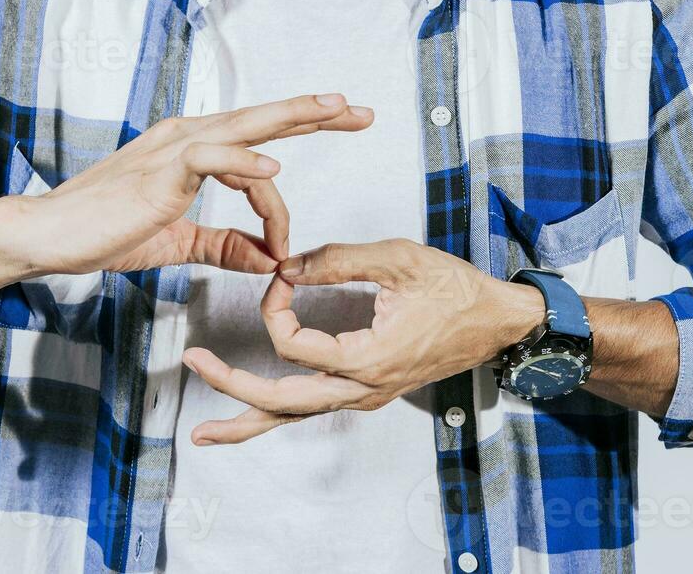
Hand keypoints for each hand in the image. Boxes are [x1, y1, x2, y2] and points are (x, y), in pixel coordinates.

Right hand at [0, 93, 372, 276]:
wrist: (51, 236)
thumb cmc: (105, 233)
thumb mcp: (178, 243)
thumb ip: (223, 246)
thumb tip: (269, 261)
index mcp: (193, 150)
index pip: (259, 137)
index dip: (303, 134)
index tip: (338, 144)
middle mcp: (187, 138)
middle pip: (262, 120)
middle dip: (315, 114)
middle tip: (360, 110)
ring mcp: (173, 149)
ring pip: (245, 127)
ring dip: (293, 120)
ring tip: (336, 113)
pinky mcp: (159, 172)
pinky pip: (210, 159)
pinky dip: (244, 163)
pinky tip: (274, 170)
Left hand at [179, 238, 544, 444]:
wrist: (499, 320)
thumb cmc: (457, 290)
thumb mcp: (399, 258)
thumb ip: (337, 259)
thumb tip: (287, 265)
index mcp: (367, 359)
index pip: (294, 345)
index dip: (276, 306)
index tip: (282, 274)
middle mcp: (361, 389)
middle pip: (281, 401)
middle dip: (232, 389)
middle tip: (193, 363)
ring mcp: (363, 396)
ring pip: (294, 417)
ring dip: (247, 421)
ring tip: (204, 435)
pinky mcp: (366, 391)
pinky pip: (312, 409)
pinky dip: (276, 415)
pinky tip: (251, 417)